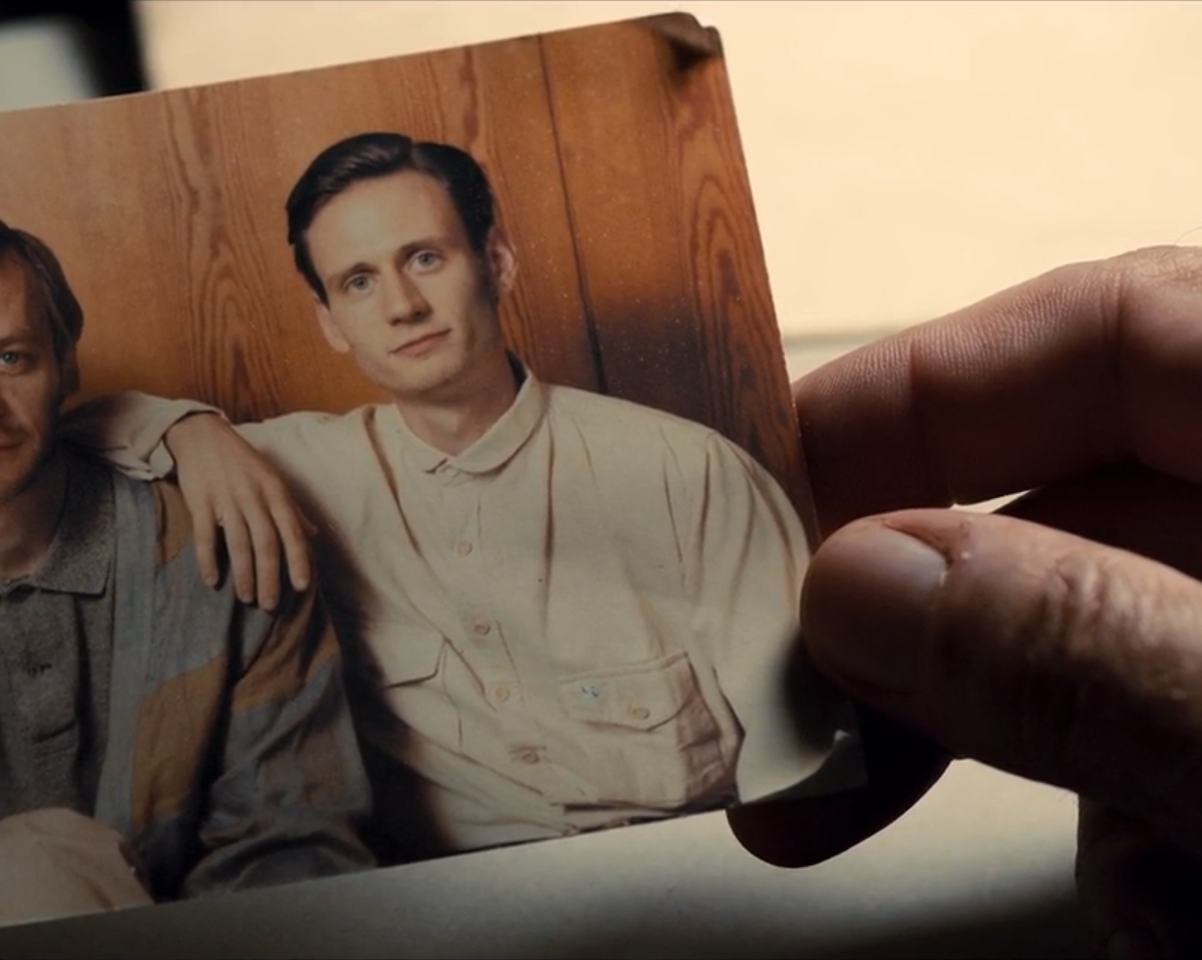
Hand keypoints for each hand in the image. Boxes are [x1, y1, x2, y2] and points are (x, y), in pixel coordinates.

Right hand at [164, 412, 314, 610]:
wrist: (202, 435)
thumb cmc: (242, 461)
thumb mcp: (272, 479)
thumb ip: (292, 509)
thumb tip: (314, 534)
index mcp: (275, 490)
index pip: (291, 531)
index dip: (298, 560)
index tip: (302, 587)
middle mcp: (254, 495)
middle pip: (266, 543)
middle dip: (269, 577)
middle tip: (269, 605)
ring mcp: (226, 498)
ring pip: (238, 543)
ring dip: (243, 574)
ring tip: (247, 598)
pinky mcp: (200, 500)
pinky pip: (205, 536)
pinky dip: (208, 560)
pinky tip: (212, 581)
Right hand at [727, 246, 1201, 956]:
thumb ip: (1092, 652)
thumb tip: (863, 586)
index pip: (1115, 331)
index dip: (924, 394)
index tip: (765, 499)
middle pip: (1083, 519)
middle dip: (944, 650)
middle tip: (806, 735)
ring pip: (1116, 669)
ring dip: (1062, 787)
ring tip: (1123, 910)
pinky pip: (1177, 764)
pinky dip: (1153, 854)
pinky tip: (1179, 924)